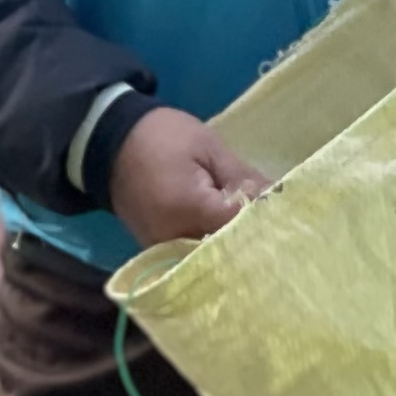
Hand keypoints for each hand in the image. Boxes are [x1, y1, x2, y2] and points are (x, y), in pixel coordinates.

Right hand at [107, 107, 272, 247]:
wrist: (105, 142)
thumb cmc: (160, 136)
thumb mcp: (209, 147)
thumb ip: (244, 180)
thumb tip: (280, 200)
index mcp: (189, 210)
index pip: (241, 229)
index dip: (267, 223)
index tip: (289, 215)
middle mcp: (173, 241)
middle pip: (226, 253)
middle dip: (252, 241)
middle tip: (281, 229)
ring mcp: (162, 251)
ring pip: (210, 259)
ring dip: (234, 248)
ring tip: (260, 234)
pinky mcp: (156, 252)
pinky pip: (192, 257)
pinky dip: (212, 249)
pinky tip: (231, 238)